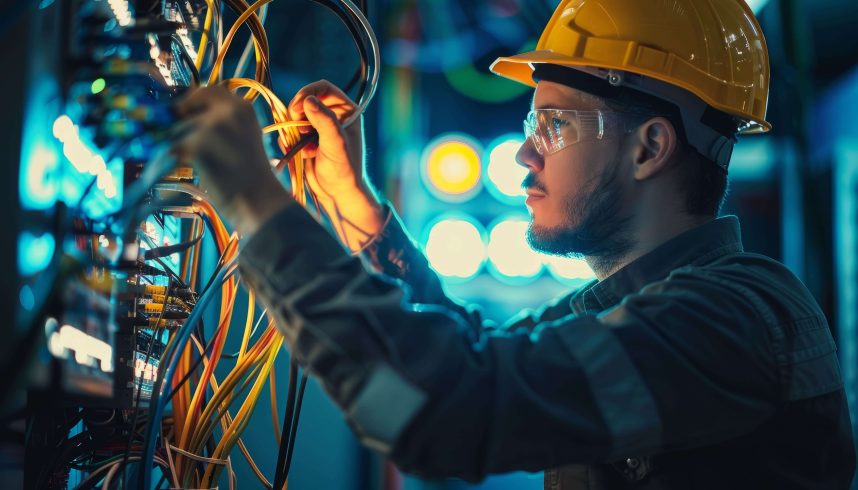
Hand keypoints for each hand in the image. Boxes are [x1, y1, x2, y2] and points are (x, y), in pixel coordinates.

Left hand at [173, 86, 291, 235]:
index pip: (208, 90)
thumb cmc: (252, 175)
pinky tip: (191, 171)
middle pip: (186, 109)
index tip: (184, 112)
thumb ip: (222, 120)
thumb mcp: (245, 135)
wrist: (260, 200)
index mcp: (242, 107)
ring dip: (178, 146)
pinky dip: (175, 161)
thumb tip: (187, 113)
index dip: (192, 100)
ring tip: (198, 164)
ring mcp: (211, 127)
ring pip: (176, 130)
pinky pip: (172, 148)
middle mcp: (227, 110)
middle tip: (187, 145)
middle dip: (181, 126)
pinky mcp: (196, 145)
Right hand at [288, 80, 384, 250]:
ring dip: (294, 130)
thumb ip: (324, 121)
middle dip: (297, 114)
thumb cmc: (344, 170)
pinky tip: (302, 155)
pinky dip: (291, 141)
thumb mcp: (336, 143)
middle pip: (305, 99)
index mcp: (346, 111)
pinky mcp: (306, 139)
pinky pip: (290, 131)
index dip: (308, 92)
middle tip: (299, 130)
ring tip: (304, 147)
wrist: (337, 194)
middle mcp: (333, 115)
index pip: (324, 88)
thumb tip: (308, 100)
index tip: (297, 107)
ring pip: (295, 115)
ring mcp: (318, 127)